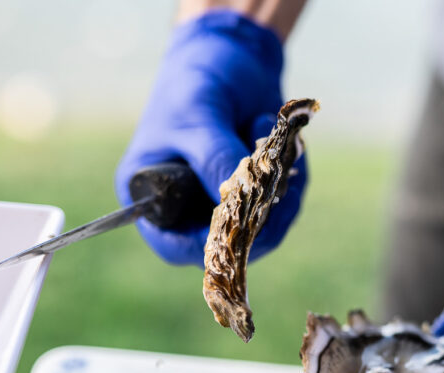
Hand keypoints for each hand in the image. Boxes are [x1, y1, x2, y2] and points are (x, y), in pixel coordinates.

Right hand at [114, 10, 306, 264]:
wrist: (229, 54)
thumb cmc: (194, 81)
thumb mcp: (198, 116)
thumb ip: (214, 157)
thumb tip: (236, 199)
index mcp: (152, 198)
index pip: (178, 246)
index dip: (209, 243)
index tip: (239, 219)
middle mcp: (188, 210)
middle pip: (227, 244)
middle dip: (258, 213)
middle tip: (271, 170)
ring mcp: (225, 204)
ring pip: (265, 228)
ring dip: (278, 189)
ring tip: (264, 131)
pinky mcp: (258, 194)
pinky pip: (284, 204)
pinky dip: (291, 176)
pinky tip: (281, 140)